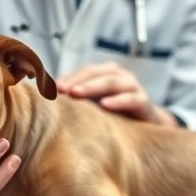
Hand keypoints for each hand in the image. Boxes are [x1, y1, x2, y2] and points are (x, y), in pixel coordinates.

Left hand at [56, 62, 178, 126]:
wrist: (147, 125)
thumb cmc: (117, 113)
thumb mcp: (95, 104)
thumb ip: (77, 98)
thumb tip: (48, 99)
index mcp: (106, 73)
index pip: (85, 71)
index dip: (69, 77)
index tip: (52, 87)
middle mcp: (119, 76)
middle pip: (97, 73)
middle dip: (78, 80)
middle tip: (62, 89)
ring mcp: (133, 87)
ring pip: (113, 82)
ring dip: (93, 87)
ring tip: (77, 93)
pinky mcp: (144, 102)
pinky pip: (132, 99)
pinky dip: (118, 101)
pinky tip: (105, 105)